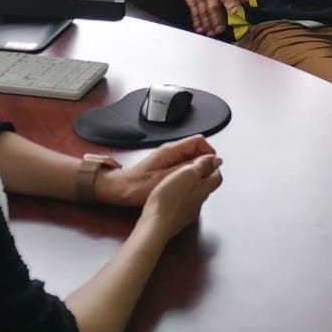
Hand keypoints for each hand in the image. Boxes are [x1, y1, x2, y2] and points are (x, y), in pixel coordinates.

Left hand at [96, 136, 216, 206]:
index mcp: (172, 150)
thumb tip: (212, 161)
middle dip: (205, 163)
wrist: (118, 190)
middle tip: (204, 180)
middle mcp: (171, 150)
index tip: (211, 169)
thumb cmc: (138, 186)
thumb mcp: (167, 179)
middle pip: (197, 149)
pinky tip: (186, 186)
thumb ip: (190, 169)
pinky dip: (189, 174)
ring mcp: (168, 158)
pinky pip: (184, 165)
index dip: (210, 153)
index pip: (200, 141)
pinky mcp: (165, 166)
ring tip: (195, 184)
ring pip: (192, 158)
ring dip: (198, 169)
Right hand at [140, 153, 223, 240]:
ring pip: (195, 196)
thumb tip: (215, 159)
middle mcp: (199, 202)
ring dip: (191, 187)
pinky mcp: (177, 219)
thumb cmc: (170, 199)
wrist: (155, 225)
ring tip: (181, 179)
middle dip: (202, 176)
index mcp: (204, 189)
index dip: (213, 166)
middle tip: (194, 167)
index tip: (207, 159)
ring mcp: (188, 213)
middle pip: (206, 186)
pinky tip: (171, 195)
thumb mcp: (187, 174)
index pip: (217, 176)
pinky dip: (181, 197)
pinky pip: (183, 205)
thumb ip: (202, 166)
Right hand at [182, 0, 246, 35]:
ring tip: (211, 32)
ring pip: (204, 12)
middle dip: (217, 20)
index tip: (235, 12)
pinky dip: (197, 21)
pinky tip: (200, 29)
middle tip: (220, 30)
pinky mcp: (191, 0)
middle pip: (214, 7)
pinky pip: (195, 12)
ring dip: (207, 23)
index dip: (231, 3)